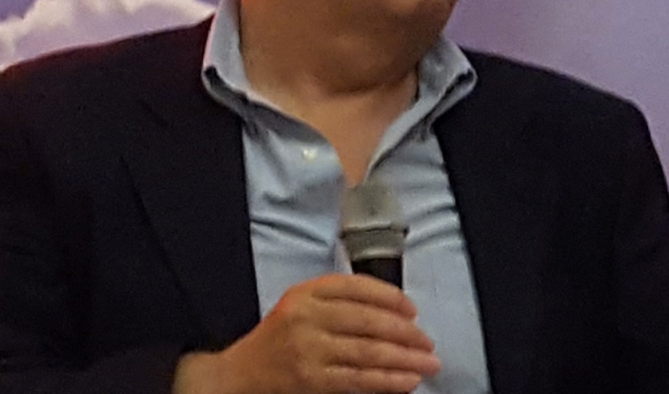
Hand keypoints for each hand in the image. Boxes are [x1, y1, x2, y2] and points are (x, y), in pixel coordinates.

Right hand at [173, 273, 439, 393]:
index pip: (356, 287)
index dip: (390, 297)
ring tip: (427, 363)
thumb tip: (394, 313)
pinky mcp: (311, 379)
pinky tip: (406, 381)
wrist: (240, 375)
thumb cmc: (278, 340)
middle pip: (367, 320)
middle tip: (428, 342)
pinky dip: (387, 381)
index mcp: (306, 292)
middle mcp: (306, 316)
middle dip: (405, 333)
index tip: (412, 309)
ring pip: (367, 351)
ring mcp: (308, 349)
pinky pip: (358, 379)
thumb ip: (338, 302)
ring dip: (404, 359)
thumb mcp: (301, 306)